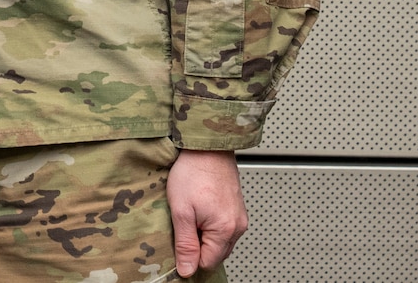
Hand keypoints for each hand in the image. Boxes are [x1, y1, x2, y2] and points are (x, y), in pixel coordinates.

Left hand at [169, 148, 246, 276]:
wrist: (207, 148)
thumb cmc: (193, 173)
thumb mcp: (181, 211)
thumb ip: (185, 244)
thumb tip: (187, 270)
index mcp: (225, 230)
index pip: (207, 262)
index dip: (189, 257)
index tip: (177, 244)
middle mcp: (237, 227)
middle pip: (215, 254)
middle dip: (197, 246)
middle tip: (182, 225)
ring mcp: (239, 218)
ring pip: (219, 241)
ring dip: (203, 235)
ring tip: (191, 214)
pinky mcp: (237, 209)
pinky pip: (223, 228)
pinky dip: (210, 226)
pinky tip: (199, 210)